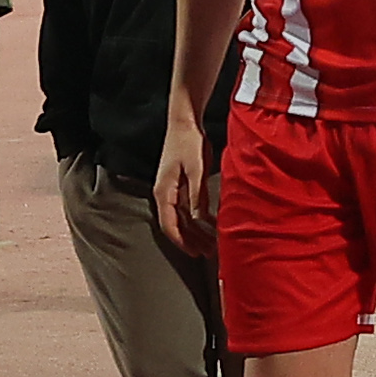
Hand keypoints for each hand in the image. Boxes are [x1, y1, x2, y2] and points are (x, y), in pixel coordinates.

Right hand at [151, 108, 215, 256]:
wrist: (185, 123)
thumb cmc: (189, 143)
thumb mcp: (196, 170)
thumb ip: (197, 195)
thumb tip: (198, 220)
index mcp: (164, 191)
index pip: (169, 225)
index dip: (182, 241)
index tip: (195, 254)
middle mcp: (164, 193)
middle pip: (175, 224)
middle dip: (191, 241)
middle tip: (208, 254)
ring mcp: (172, 189)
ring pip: (182, 218)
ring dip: (196, 232)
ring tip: (211, 244)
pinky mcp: (180, 184)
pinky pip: (187, 207)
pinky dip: (198, 219)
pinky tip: (211, 225)